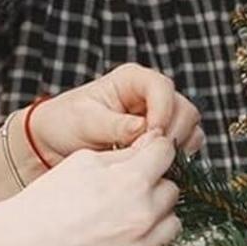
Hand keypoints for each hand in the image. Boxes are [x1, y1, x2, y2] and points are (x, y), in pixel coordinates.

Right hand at [0, 133, 181, 245]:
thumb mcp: (82, 163)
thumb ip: (124, 153)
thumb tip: (154, 143)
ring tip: (128, 225)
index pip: (166, 153)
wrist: (18, 245)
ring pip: (173, 228)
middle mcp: (142, 214)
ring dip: (158, 224)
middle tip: (126, 197)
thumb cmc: (46, 200)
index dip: (156, 153)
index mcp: (132, 181)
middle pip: (172, 192)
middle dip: (154, 190)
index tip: (147, 161)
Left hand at [30, 65, 203, 162]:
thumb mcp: (85, 122)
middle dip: (172, 133)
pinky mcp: (164, 138)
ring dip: (177, 146)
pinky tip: (156, 165)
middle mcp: (152, 95)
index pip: (162, 88)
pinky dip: (178, 157)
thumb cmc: (65, 124)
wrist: (56, 144)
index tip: (150, 134)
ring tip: (150, 160)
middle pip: (184, 108)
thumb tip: (143, 129)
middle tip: (150, 153)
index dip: (162, 111)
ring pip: (190, 127)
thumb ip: (115, 125)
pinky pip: (186, 145)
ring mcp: (161, 116)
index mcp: (133, 80)